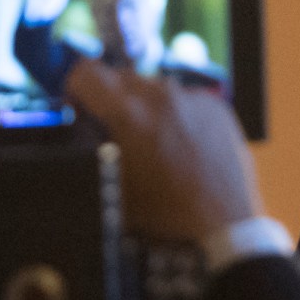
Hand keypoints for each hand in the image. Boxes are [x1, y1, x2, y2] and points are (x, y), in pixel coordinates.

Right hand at [65, 61, 261, 240]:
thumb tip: (83, 127)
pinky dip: (178, 113)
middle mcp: (160, 97)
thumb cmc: (165, 215)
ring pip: (155, 86)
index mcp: (127, 115)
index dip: (76, 89)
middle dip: (111, 98)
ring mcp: (192, 99)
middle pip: (120, 76)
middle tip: (117, 130)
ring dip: (146, 105)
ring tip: (154, 141)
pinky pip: (186, 98)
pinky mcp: (216, 107)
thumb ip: (93, 146)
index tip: (80, 108)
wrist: (223, 227)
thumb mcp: (113, 185)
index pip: (86, 72)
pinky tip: (182, 145)